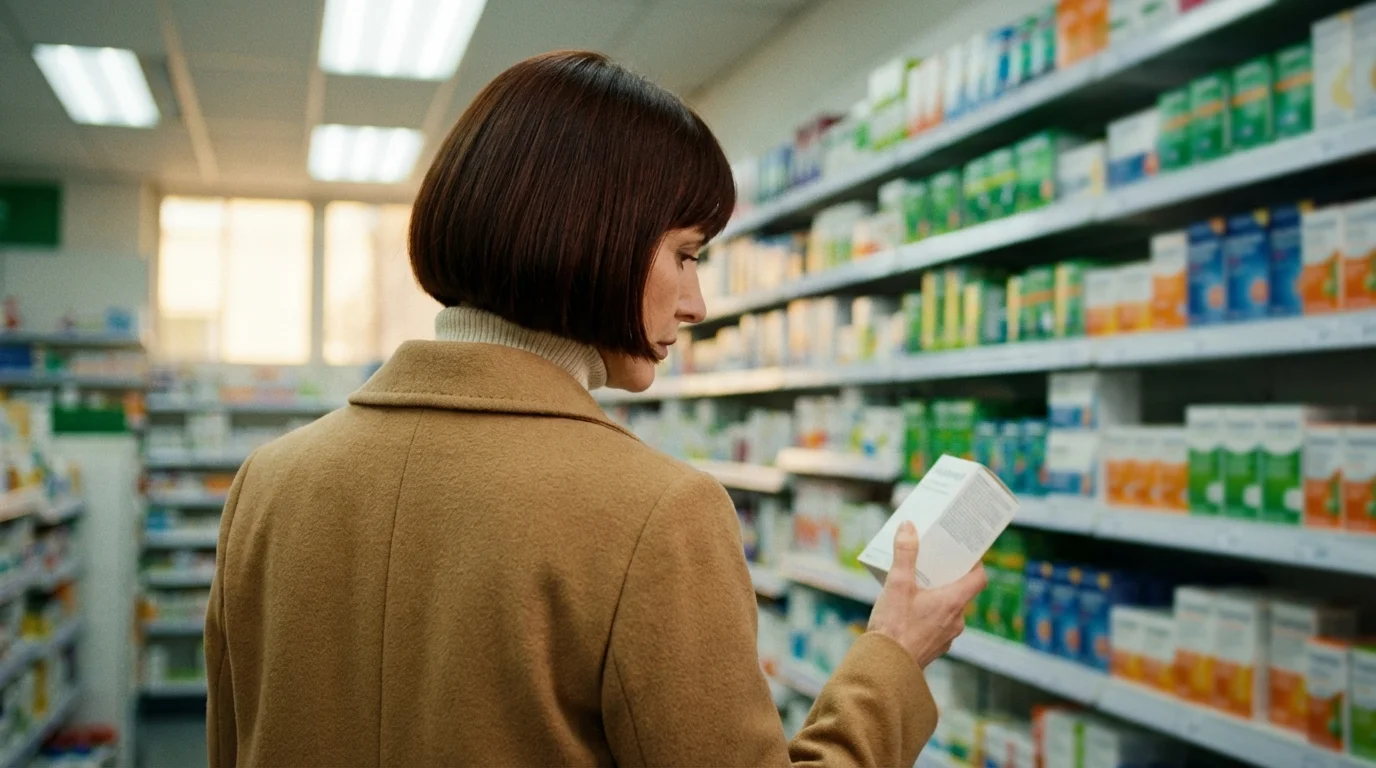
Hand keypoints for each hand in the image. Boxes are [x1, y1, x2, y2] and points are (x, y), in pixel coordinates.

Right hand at [867, 521, 987, 667]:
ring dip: (937, 597)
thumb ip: (905, 554)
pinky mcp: (934, 648)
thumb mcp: (897, 584)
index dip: (975, 564)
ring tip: (916, 587)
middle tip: (933, 563)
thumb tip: (909, 527)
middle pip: (961, 592)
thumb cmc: (893, 626)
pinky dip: (929, 615)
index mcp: (953, 602)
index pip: (979, 579)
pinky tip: (909, 611)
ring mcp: (947, 637)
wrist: (885, 668)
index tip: (966, 553)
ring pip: (949, 610)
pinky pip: (938, 625)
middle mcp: (956, 621)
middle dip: (948, 577)